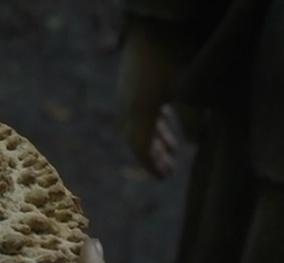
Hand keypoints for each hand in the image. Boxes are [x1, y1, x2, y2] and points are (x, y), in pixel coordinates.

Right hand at [116, 17, 184, 177]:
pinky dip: (153, 122)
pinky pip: (140, 110)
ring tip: (172, 149)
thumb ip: (190, 117)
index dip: (151, 164)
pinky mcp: (132, 82)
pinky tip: (165, 121)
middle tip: (167, 169)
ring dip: (155, 139)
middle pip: (136, 138)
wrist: (151, 24)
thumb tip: (195, 142)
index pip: (139, 147)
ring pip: (138, 124)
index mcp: (137, 112)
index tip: (162, 177)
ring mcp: (127, 93)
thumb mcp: (184, 89)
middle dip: (153, 154)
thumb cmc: (168, 56)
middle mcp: (127, 106)